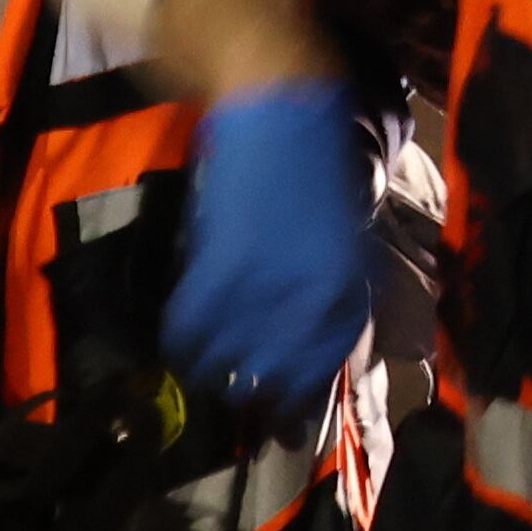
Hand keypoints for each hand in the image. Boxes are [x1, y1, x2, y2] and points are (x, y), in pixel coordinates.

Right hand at [162, 80, 369, 414]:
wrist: (281, 106)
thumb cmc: (316, 163)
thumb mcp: (342, 234)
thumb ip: (328, 289)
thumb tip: (309, 344)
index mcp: (351, 287)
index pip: (328, 367)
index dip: (303, 400)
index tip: (286, 423)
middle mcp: (313, 297)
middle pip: (279, 378)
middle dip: (260, 400)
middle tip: (242, 404)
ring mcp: (265, 285)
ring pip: (228, 363)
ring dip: (215, 374)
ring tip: (209, 372)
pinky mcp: (219, 266)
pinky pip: (189, 329)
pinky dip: (180, 343)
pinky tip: (180, 344)